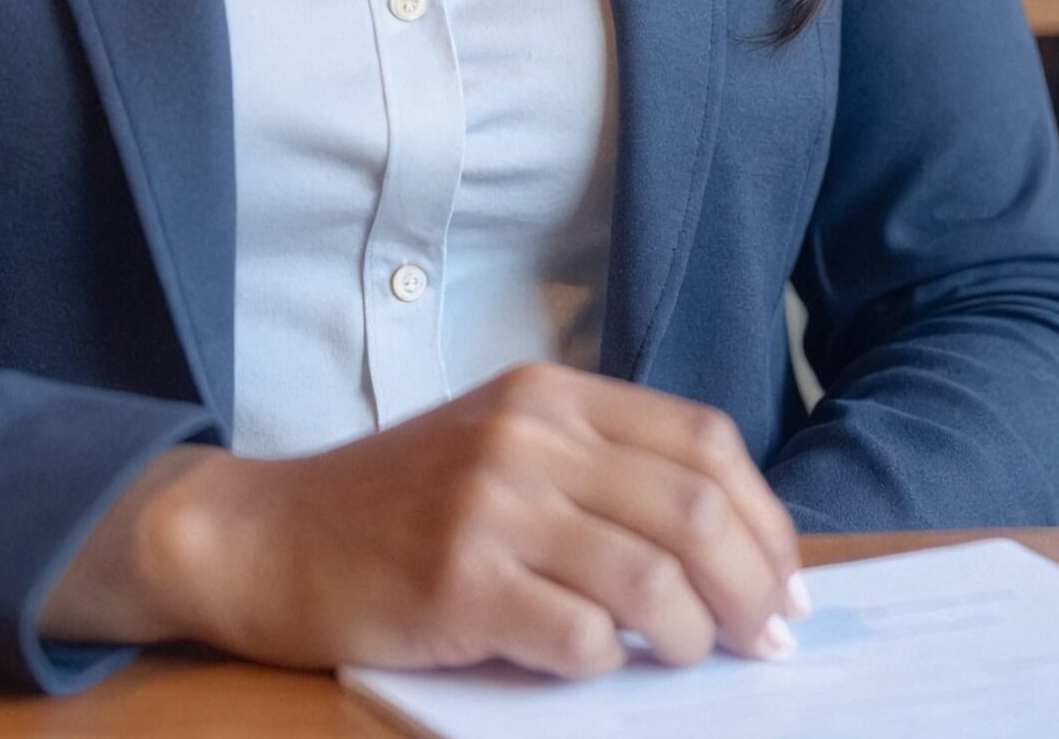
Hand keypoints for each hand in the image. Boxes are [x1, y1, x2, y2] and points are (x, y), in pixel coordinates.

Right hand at [42, 363, 807, 676]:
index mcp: (549, 394)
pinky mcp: (458, 581)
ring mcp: (491, 504)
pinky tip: (593, 664)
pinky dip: (608, 663)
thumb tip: (737, 556)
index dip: (765, 521)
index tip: (789, 586)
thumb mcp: (504, 453)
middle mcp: (527, 434)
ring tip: (688, 662)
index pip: (703, 443)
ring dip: (692, 639)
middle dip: (754, 590)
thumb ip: (603, 478)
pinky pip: (581, 636)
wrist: (269, 535)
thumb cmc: (400, 507)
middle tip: (767, 644)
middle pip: (694, 509)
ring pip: (653, 579)